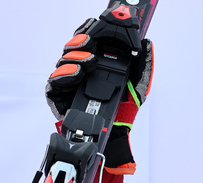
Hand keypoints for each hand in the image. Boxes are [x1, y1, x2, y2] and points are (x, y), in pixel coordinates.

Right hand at [44, 18, 153, 174]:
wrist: (116, 136)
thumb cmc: (124, 111)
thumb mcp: (138, 85)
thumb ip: (143, 64)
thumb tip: (147, 43)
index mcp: (96, 65)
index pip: (87, 41)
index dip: (89, 31)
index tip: (97, 26)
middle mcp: (80, 71)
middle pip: (72, 48)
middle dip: (80, 41)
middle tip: (91, 41)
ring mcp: (68, 83)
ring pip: (63, 62)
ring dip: (75, 57)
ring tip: (89, 59)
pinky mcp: (59, 97)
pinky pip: (55, 82)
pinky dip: (65, 75)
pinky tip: (77, 73)